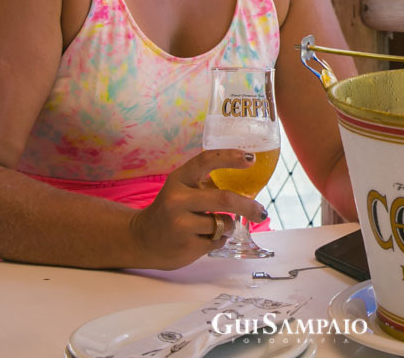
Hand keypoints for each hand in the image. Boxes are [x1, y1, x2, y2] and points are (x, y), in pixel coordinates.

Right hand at [129, 149, 267, 268]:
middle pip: (224, 199)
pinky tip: (201, 239)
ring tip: (211, 227)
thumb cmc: (170, 211)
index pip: (206, 161)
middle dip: (248, 206)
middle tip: (261, 211)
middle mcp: (177, 200)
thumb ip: (205, 184)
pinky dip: (218, 240)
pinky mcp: (187, 247)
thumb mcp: (181, 189)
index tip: (251, 159)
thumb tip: (246, 181)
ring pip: (224, 224)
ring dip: (227, 226)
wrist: (142, 240)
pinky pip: (218, 241)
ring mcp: (181, 225)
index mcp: (178, 180)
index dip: (230, 157)